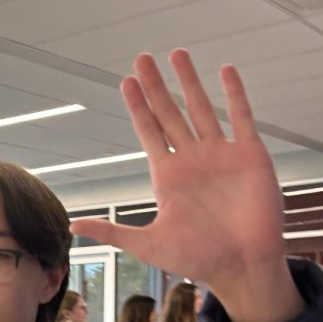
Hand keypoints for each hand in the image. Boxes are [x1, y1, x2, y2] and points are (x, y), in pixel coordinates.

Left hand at [71, 50, 302, 321]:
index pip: (148, 131)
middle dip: (156, 86)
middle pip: (169, 113)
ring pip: (202, 108)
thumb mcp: (147, 244)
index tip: (125, 82)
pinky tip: (225, 71)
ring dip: (189, 81)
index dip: (138, 107)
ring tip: (177, 54)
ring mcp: (221, 155)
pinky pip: (242, 117)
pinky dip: (235, 94)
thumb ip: (111, 231)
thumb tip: (71, 226)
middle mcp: (192, 160)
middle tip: (142, 58)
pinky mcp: (250, 156)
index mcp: (167, 176)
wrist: (242, 267)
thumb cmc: (197, 259)